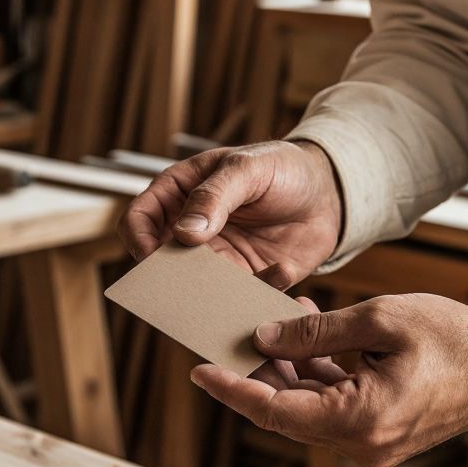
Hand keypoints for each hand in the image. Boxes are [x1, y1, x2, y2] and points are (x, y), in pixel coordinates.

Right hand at [119, 141, 341, 285]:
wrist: (329, 190)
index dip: (139, 241)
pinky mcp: (246, 281)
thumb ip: (214, 197)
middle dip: (171, 281)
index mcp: (178, 195)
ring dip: (214, 296)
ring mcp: (217, 260)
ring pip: (197, 290)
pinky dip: (256, 295)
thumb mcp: (247, 168)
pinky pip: (238, 299)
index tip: (154, 257)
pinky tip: (281, 271)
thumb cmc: (281, 167)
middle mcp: (190, 232)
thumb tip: (184, 235)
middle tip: (193, 288)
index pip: (138, 221)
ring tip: (244, 284)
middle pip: (161, 265)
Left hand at [192, 294, 467, 466]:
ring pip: (309, 406)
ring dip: (289, 367)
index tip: (198, 369)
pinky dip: (319, 372)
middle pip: (287, 410)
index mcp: (359, 419)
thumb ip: (316, 332)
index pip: (274, 410)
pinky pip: (335, 404)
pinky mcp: (382, 431)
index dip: (232, 388)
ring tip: (278, 318)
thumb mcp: (379, 319)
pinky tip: (311, 331)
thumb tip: (263, 337)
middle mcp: (361, 443)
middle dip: (258, 370)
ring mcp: (372, 441)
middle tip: (230, 332)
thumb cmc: (455, 338)